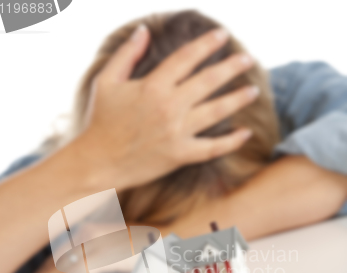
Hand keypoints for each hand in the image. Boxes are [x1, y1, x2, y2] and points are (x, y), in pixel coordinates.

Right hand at [79, 25, 257, 190]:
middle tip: (248, 59)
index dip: (207, 43)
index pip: (187, 58)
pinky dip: (231, 142)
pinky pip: (212, 148)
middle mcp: (169, 107)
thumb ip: (126, 54)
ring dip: (238, 99)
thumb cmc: (100, 121)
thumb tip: (143, 30)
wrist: (98, 162)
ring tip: (253, 90)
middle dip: (232, 67)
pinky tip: (245, 133)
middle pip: (209, 81)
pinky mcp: (180, 155)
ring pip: (216, 111)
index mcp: (153, 86)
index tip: (222, 36)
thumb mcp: (106, 81)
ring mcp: (177, 132)